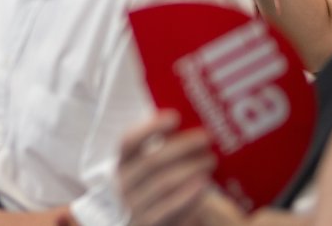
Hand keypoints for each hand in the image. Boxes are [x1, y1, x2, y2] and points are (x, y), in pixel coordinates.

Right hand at [118, 111, 216, 225]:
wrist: (146, 223)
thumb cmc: (154, 189)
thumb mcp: (148, 169)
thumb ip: (161, 148)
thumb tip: (189, 118)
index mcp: (120, 164)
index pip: (128, 142)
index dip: (149, 128)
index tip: (175, 116)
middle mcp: (123, 185)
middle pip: (151, 161)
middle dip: (181, 147)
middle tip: (207, 137)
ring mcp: (134, 207)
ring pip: (163, 184)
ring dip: (190, 169)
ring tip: (211, 159)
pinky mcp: (148, 225)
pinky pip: (171, 209)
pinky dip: (189, 196)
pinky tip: (204, 185)